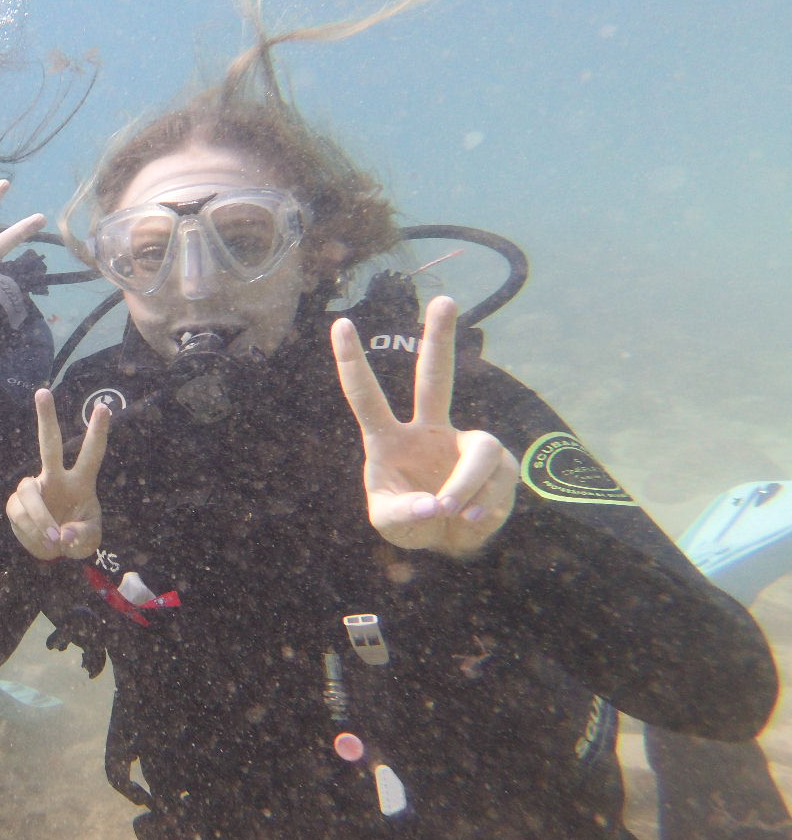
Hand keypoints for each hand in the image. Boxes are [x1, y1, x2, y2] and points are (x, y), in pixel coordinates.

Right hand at [5, 387, 111, 559]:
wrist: (53, 551)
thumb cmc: (77, 537)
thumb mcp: (89, 541)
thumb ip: (82, 537)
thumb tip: (63, 533)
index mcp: (80, 481)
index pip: (91, 453)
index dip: (97, 431)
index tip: (103, 407)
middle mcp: (55, 478)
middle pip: (48, 443)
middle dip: (46, 418)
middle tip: (42, 392)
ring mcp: (33, 489)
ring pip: (28, 492)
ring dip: (41, 518)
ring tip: (54, 540)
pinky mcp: (15, 504)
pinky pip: (19, 514)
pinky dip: (31, 532)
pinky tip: (41, 541)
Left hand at [331, 295, 520, 558]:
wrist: (446, 540)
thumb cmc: (409, 521)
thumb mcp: (391, 524)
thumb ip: (405, 515)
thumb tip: (437, 504)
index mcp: (389, 440)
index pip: (366, 397)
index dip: (352, 363)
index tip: (339, 323)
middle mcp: (428, 431)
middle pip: (435, 378)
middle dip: (439, 339)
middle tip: (445, 300)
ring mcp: (465, 443)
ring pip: (483, 450)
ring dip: (468, 486)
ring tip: (454, 513)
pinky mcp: (499, 464)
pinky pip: (500, 482)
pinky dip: (487, 509)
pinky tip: (473, 520)